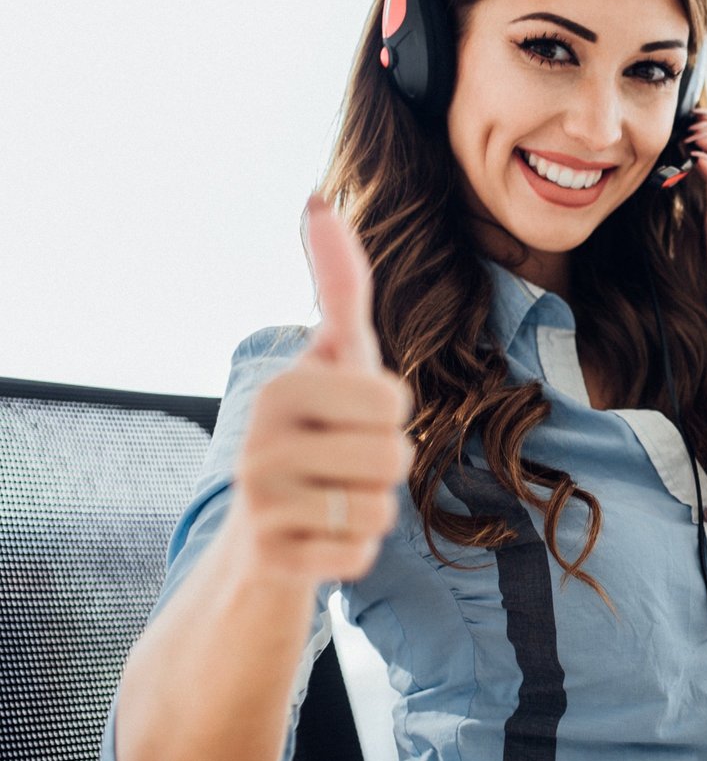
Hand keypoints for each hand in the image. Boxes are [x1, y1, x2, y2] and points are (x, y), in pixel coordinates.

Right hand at [226, 197, 412, 585]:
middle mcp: (258, 443)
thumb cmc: (316, 430)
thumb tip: (318, 198)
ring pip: (382, 509)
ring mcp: (260, 505)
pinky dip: (355, 553)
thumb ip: (339, 285)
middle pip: (394, 457)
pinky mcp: (273, 562)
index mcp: (281, 387)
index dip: (387, 414)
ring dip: (372, 509)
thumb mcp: (334, 357)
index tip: (348, 417)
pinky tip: (319, 539)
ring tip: (331, 500)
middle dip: (384, 465)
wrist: (259, 536)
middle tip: (342, 465)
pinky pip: (362, 557)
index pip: (391, 400)